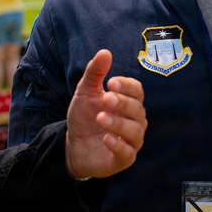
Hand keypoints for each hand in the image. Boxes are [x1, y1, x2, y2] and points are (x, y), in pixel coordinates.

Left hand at [65, 49, 146, 179]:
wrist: (73, 146)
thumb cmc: (84, 116)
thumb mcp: (85, 92)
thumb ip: (95, 73)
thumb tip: (105, 52)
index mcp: (128, 102)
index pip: (137, 91)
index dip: (127, 86)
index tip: (110, 82)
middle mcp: (135, 121)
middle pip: (138, 110)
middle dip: (122, 103)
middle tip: (106, 99)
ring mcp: (131, 141)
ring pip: (135, 131)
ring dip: (119, 123)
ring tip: (101, 118)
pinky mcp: (124, 159)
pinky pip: (128, 153)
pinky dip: (119, 145)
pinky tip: (106, 138)